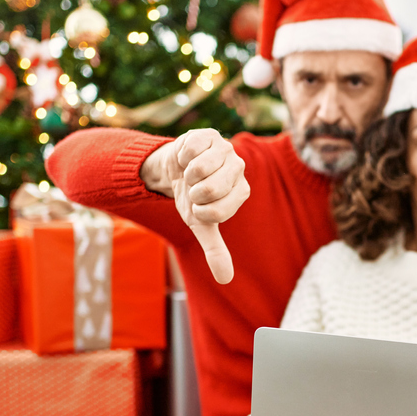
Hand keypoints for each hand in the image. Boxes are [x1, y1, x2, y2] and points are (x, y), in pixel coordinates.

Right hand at [141, 129, 249, 283]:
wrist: (174, 170)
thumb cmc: (192, 198)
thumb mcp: (202, 225)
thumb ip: (216, 250)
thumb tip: (225, 279)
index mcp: (241, 191)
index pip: (216, 211)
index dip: (199, 211)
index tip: (199, 205)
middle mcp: (239, 168)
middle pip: (209, 189)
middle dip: (192, 193)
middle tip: (194, 188)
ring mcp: (225, 149)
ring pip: (199, 169)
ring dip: (186, 174)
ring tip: (190, 173)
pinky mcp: (209, 135)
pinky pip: (189, 151)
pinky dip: (180, 158)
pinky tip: (186, 158)